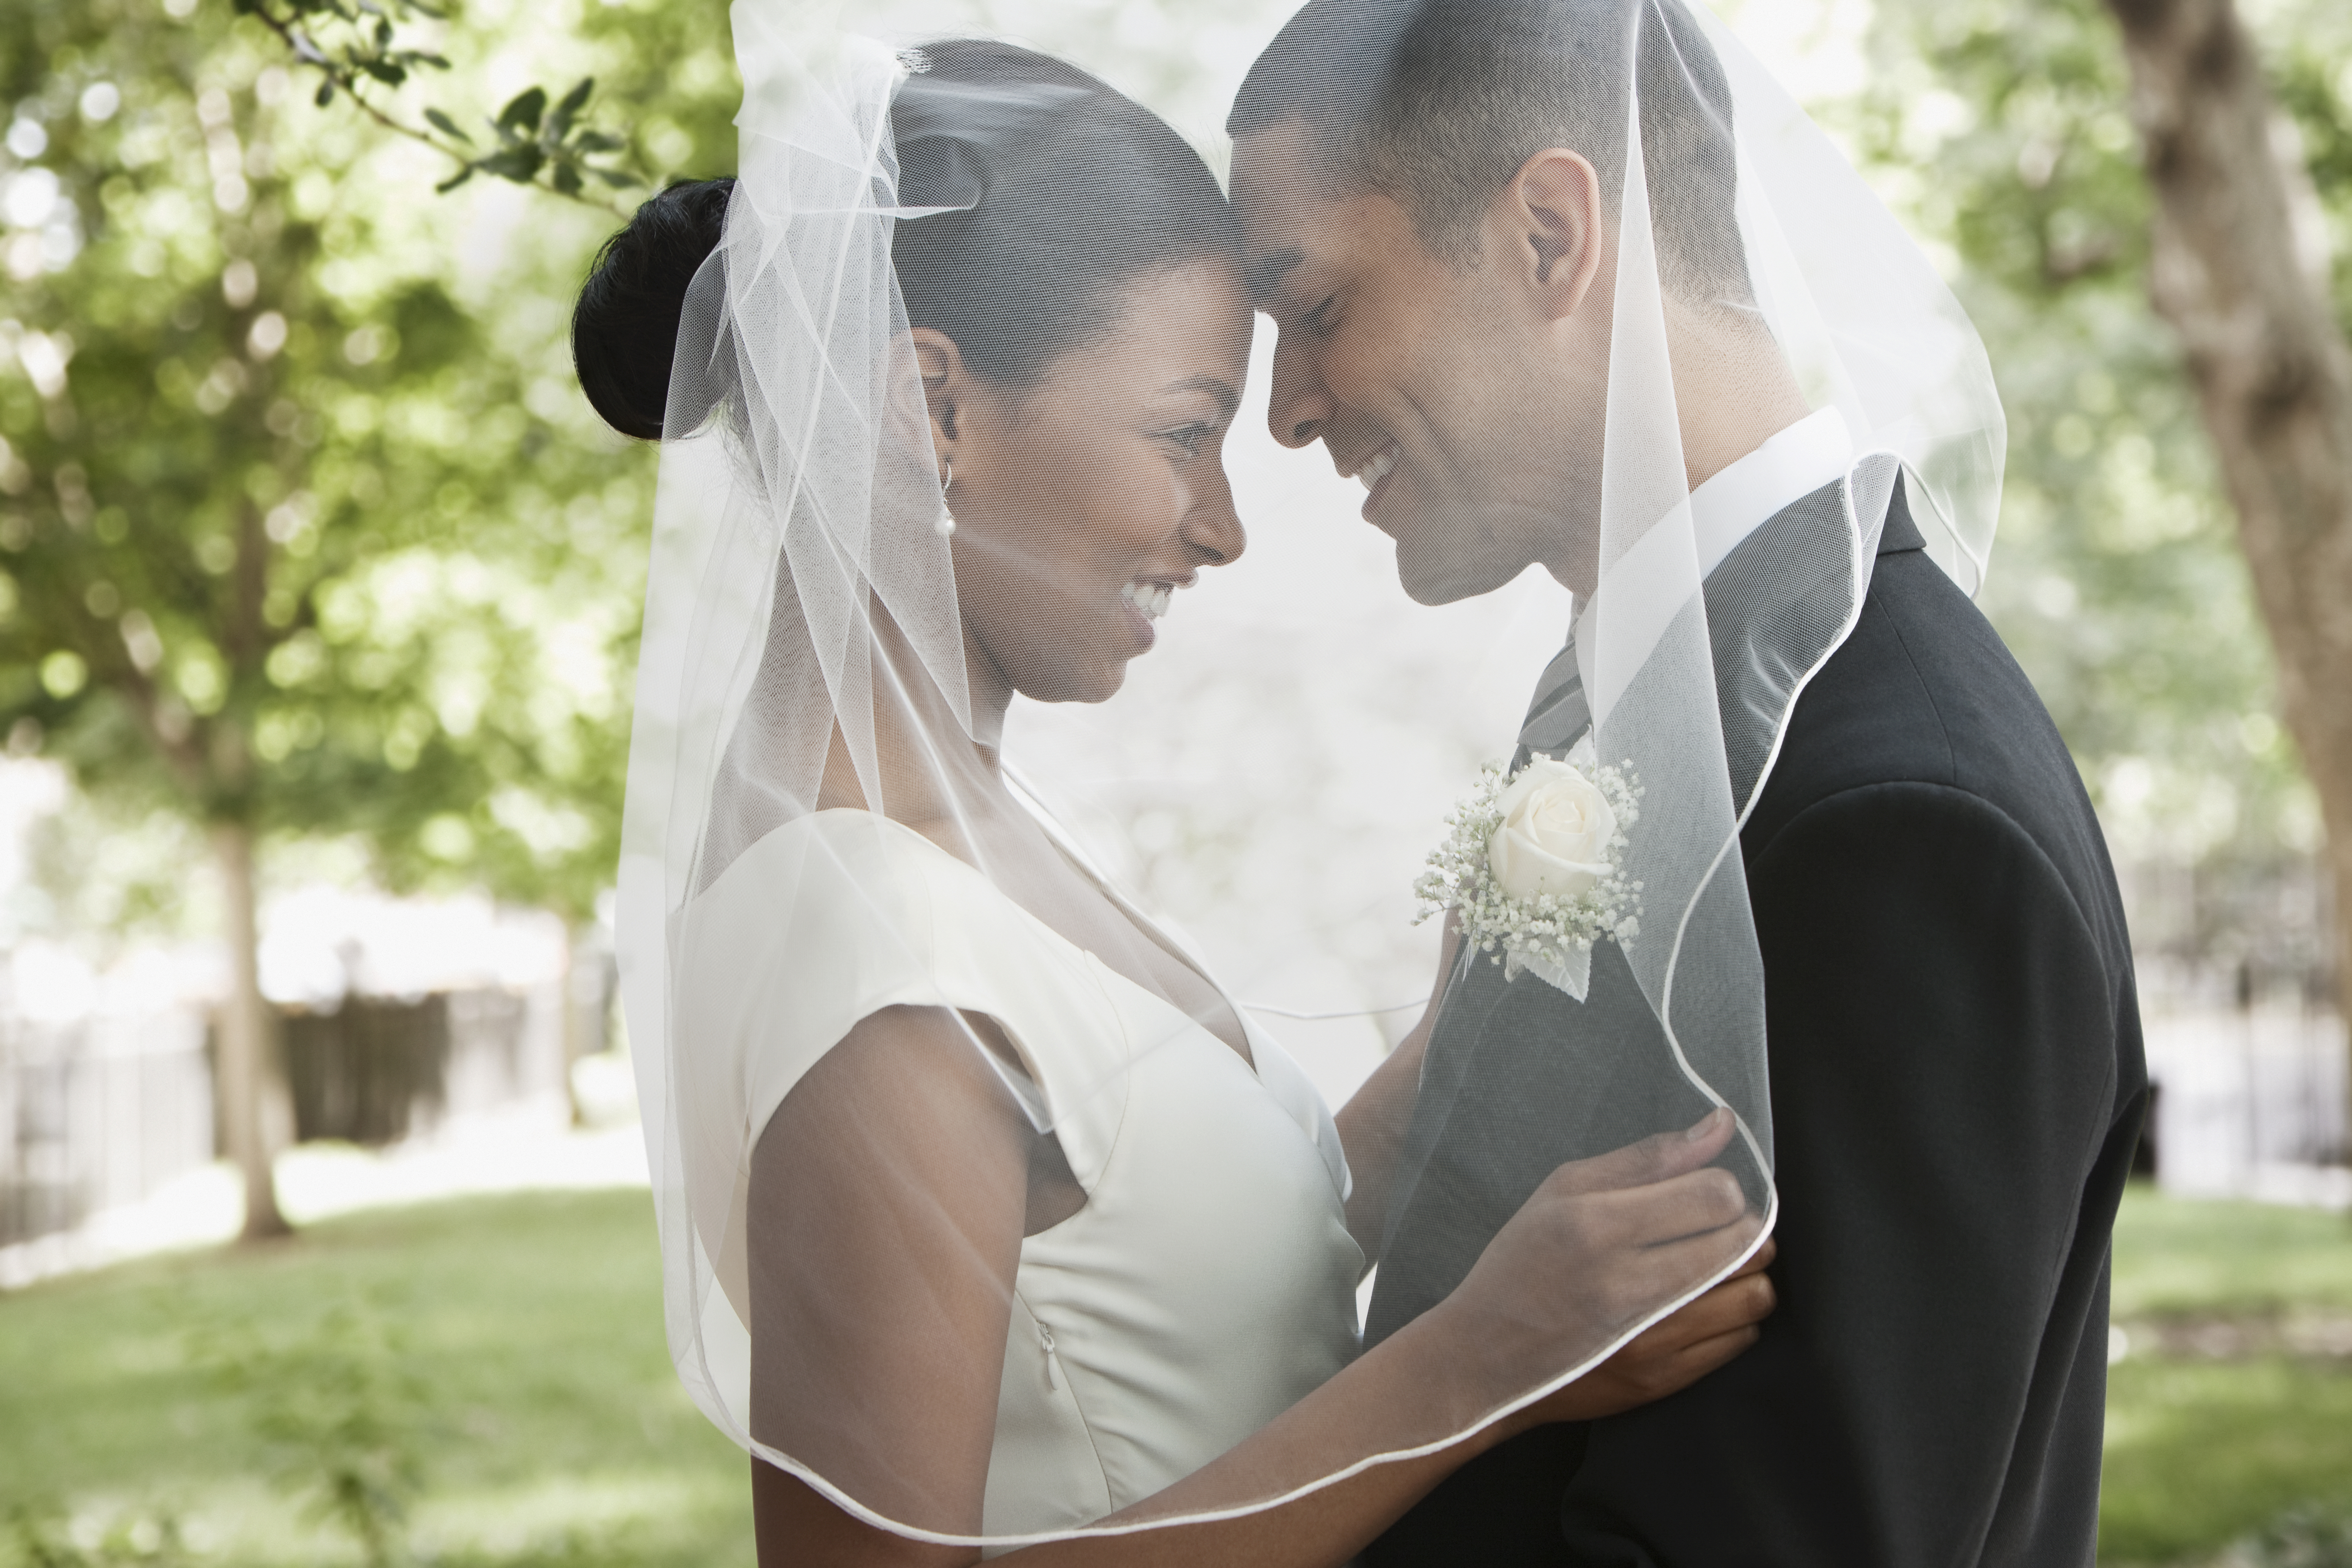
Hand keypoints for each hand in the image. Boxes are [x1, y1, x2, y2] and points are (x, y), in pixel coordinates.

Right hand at [1437, 1109, 1766, 1425]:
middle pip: (1746, 1246)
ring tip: (1713, 1270)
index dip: (1724, 1190)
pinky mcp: (1662, 1380)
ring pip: (1754, 1296)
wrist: (1483, 1359)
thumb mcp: (1566, 1191)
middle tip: (1715, 1231)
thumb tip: (1722, 1126)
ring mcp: (1649, 1339)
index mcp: (1599, 1226)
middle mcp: (1627, 1284)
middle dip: (1744, 1230)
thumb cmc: (1523, 1264)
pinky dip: (1732, 1319)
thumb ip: (1650, 1157)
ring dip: (1746, 1276)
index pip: (1715, 1196)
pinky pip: (1739, 1340)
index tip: (1706, 1196)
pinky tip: (1698, 1308)